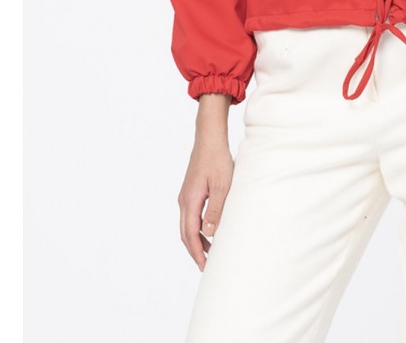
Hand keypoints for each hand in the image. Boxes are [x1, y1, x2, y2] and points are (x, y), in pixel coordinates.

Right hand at [178, 135, 234, 270]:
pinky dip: (197, 228)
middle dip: (195, 250)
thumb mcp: (222, 185)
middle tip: (206, 266)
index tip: (204, 266)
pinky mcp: (190, 190)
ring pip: (187, 224)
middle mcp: (184, 200)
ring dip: (196, 240)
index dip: (197, 252)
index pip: (190, 234)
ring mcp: (185, 195)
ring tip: (210, 252)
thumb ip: (216, 210)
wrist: (209, 138)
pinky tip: (208, 230)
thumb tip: (208, 234)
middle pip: (185, 232)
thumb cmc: (217, 159)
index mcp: (190, 201)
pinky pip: (191, 215)